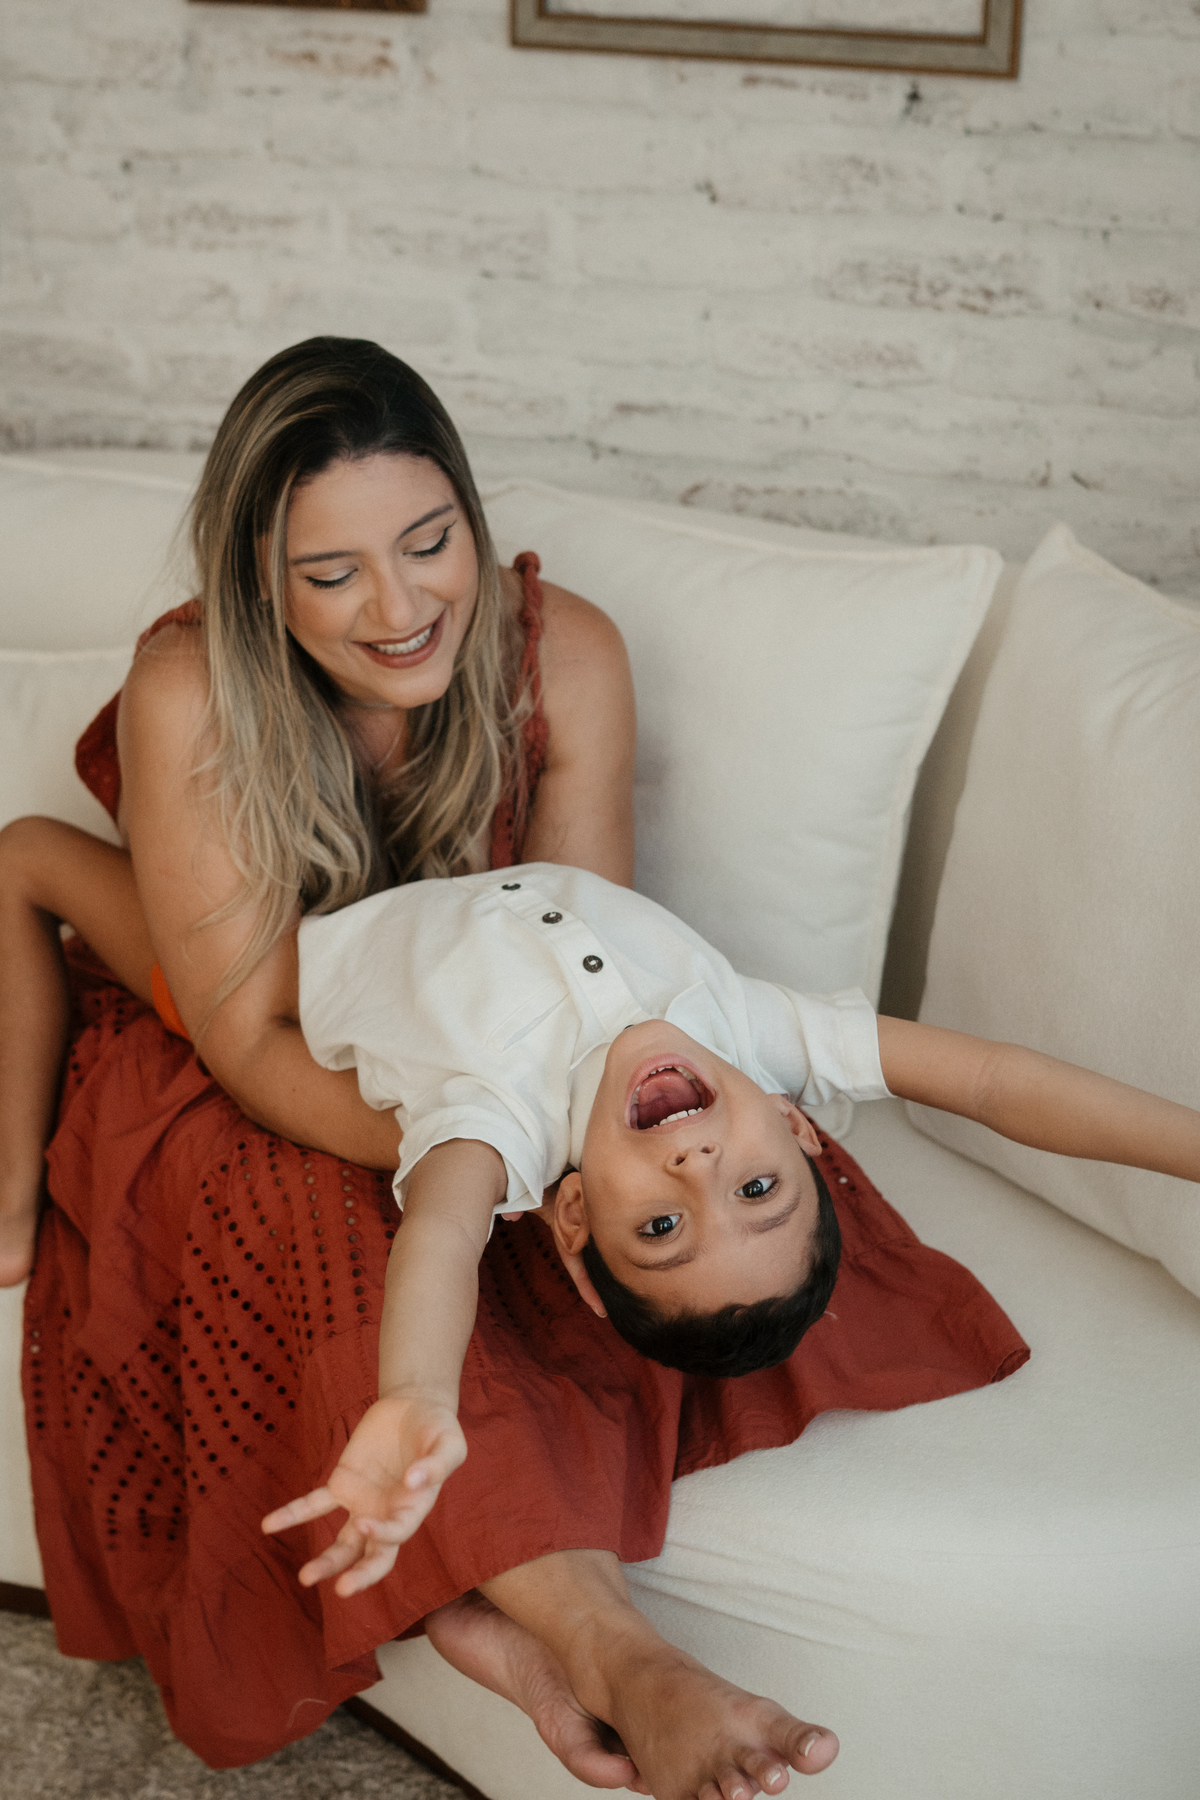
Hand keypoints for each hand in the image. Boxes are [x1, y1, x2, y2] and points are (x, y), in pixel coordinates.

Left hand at [261, 1389, 465, 1596]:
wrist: (414, 1406)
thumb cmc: (438, 1428)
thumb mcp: (449, 1442)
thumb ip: (437, 1463)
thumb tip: (413, 1481)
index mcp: (414, 1510)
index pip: (397, 1534)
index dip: (382, 1535)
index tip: (364, 1523)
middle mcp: (387, 1515)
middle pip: (372, 1555)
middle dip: (359, 1575)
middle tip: (342, 1589)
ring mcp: (362, 1503)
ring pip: (342, 1543)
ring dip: (326, 1561)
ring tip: (305, 1577)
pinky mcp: (342, 1484)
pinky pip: (315, 1505)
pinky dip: (293, 1514)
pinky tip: (269, 1525)